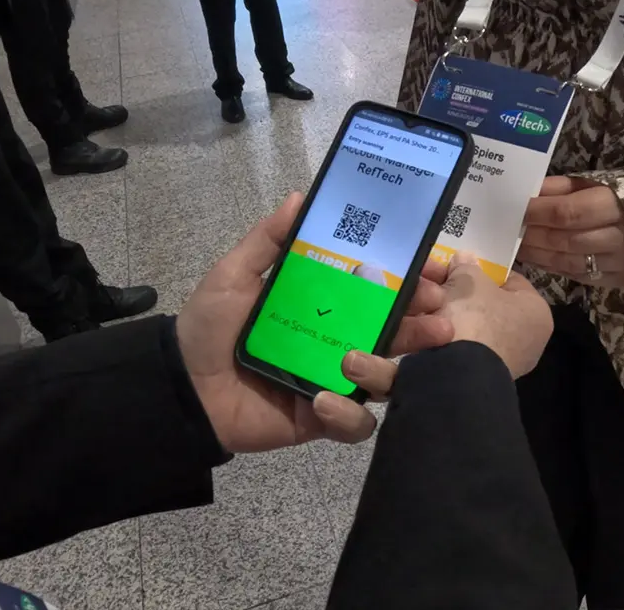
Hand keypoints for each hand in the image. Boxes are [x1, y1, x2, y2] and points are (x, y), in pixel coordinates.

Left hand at [174, 193, 453, 452]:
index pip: (378, 290)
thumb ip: (268, 240)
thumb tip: (299, 197)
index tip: (434, 268)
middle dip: (423, 320)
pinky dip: (350, 415)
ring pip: (387, 378)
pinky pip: (354, 425)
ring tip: (409, 348)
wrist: (182, 386)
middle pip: (395, 332)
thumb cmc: (210, 327)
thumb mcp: (234, 274)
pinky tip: (332, 395)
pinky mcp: (323, 420)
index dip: (410, 280)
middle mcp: (339, 341)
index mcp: (325, 304)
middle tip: (440, 311)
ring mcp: (335, 382)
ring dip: (402, 364)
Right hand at [342, 252, 552, 397]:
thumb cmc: (474, 319)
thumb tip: (464, 258)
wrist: (458, 374)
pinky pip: (463, 348)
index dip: (481, 270)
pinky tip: (423, 327)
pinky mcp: (481, 378)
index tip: (457, 266)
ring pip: (473, 327)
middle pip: (488, 305)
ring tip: (422, 301)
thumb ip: (466, 266)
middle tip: (434, 281)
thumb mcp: (468, 280)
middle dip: (460, 293)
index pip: (510, 281)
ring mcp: (506, 362)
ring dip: (448, 314)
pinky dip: (446, 337)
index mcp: (537, 312)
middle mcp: (528, 340)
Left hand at [517, 176, 623, 288]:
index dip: (535, 213)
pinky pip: (573, 274)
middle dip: (532, 235)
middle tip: (506, 231)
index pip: (565, 211)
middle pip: (564, 239)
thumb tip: (523, 193)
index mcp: (608, 204)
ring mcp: (616, 261)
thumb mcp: (585, 187)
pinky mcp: (614, 278)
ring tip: (514, 246)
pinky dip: (548, 266)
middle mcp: (616, 235)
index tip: (511, 211)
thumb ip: (556, 189)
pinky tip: (532, 257)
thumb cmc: (606, 202)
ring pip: (566, 261)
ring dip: (536, 253)